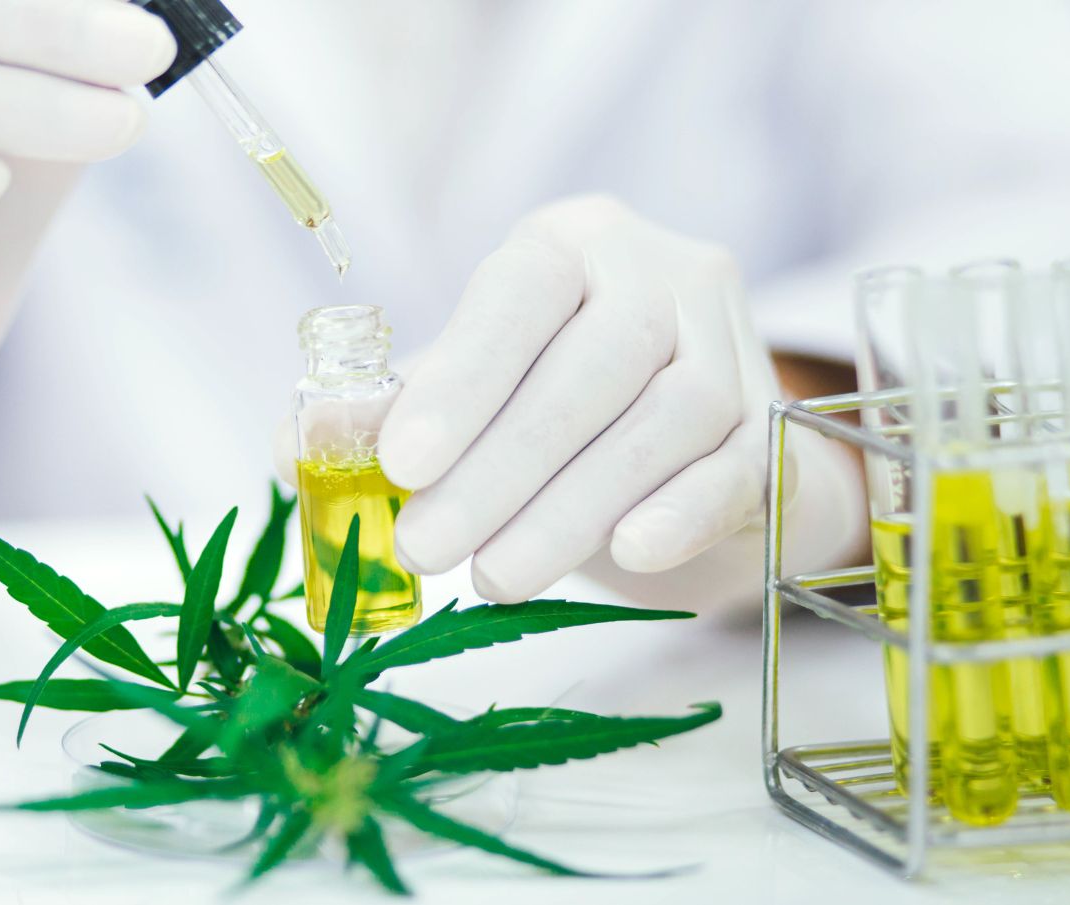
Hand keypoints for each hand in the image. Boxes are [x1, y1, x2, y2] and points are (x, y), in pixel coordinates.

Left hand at [377, 196, 785, 602]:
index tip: (401, 464)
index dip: (462, 377)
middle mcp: (662, 273)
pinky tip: (629, 554)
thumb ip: (387, 410)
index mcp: (570, 244)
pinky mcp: (774, 427)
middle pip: (596, 363)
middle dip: (503, 466)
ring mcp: (731, 344)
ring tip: (494, 577)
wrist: (685, 446)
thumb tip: (295, 445)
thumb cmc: (550, 403)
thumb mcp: (465, 389)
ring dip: (574, 506)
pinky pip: (740, 465)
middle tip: (426, 547)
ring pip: (669, 418)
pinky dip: (684, 511)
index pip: (521, 291)